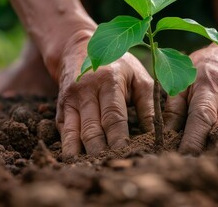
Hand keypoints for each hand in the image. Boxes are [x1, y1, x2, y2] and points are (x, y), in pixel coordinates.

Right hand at [53, 31, 153, 157]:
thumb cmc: (117, 64)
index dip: (120, 138)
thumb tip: (156, 134)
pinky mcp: (60, 108)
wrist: (77, 48)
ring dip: (82, 154)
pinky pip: (63, 131)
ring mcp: (70, 100)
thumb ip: (148, 104)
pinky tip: (75, 162)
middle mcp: (86, 91)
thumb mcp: (137, 76)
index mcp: (109, 81)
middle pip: (92, 129)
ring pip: (74, 133)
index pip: (114, 116)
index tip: (128, 155)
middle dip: (101, 151)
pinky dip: (68, 148)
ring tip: (92, 169)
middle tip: (111, 167)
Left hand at [163, 39, 217, 153]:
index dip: (193, 140)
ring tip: (204, 161)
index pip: (202, 117)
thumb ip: (174, 108)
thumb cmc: (203, 70)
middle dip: (206, 150)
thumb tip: (165, 136)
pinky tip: (217, 152)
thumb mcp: (183, 81)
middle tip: (191, 165)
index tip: (182, 157)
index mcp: (210, 86)